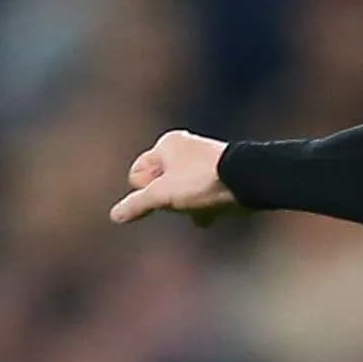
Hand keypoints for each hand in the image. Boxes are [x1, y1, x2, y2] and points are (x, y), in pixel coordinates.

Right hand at [111, 130, 235, 225]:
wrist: (247, 181)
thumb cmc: (202, 181)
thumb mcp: (163, 195)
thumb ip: (137, 205)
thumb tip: (115, 215)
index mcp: (166, 144)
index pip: (137, 175)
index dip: (146, 191)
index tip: (164, 193)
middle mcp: (183, 148)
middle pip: (159, 185)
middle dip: (168, 200)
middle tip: (184, 200)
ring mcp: (201, 162)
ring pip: (180, 192)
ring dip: (185, 206)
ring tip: (200, 207)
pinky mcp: (218, 176)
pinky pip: (200, 196)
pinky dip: (202, 208)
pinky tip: (208, 217)